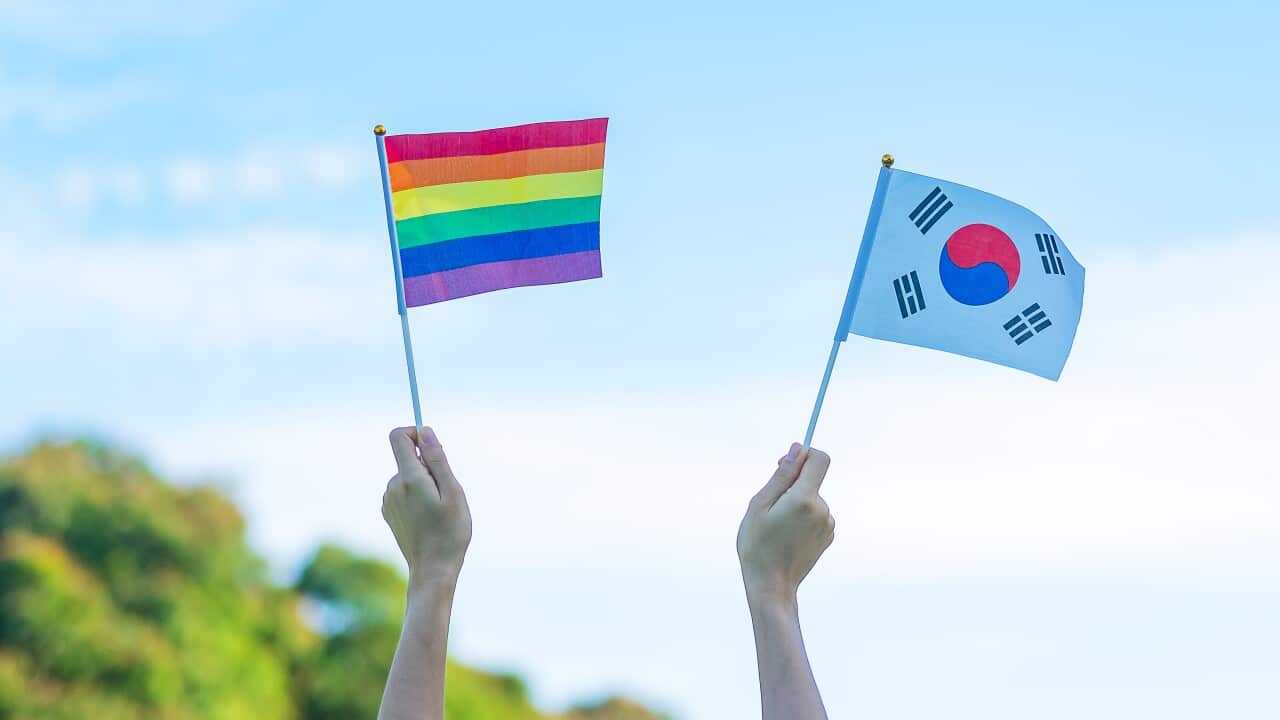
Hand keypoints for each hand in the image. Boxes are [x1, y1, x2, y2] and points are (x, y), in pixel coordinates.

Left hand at [383, 426, 471, 587]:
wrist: (433, 570)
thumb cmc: (449, 532)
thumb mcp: (453, 492)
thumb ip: (437, 459)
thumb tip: (425, 431)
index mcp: (409, 478)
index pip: (398, 437)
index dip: (415, 433)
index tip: (433, 447)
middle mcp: (393, 486)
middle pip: (408, 458)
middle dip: (428, 466)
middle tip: (445, 494)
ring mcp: (389, 501)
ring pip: (408, 477)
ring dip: (424, 484)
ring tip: (437, 511)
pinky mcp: (389, 513)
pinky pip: (404, 492)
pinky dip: (417, 497)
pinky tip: (428, 519)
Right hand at [737, 443, 833, 605]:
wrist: (771, 586)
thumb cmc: (757, 545)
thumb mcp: (759, 505)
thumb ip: (781, 475)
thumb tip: (798, 449)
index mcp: (805, 499)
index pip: (820, 460)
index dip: (805, 455)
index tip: (786, 464)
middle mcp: (822, 510)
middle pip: (812, 480)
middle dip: (792, 485)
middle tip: (771, 507)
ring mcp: (828, 525)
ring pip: (812, 498)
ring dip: (796, 504)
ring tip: (778, 527)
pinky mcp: (828, 536)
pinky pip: (816, 515)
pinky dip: (803, 518)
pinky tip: (788, 536)